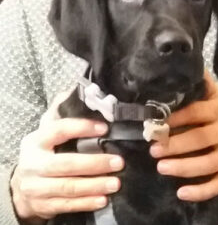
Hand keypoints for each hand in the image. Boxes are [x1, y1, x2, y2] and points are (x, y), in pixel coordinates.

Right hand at [10, 92, 123, 223]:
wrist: (22, 184)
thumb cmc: (43, 151)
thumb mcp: (47, 129)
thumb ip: (62, 111)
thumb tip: (80, 89)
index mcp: (36, 140)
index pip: (59, 130)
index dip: (82, 128)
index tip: (105, 128)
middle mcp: (34, 163)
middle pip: (66, 164)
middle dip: (94, 163)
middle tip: (118, 162)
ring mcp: (36, 187)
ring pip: (68, 187)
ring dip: (94, 185)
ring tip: (116, 183)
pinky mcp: (43, 205)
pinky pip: (67, 205)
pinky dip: (86, 203)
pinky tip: (103, 199)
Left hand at [150, 70, 217, 201]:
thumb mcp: (214, 98)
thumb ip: (201, 84)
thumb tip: (186, 61)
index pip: (196, 112)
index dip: (175, 118)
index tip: (154, 122)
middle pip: (201, 139)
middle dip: (176, 144)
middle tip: (153, 148)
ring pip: (208, 163)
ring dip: (184, 167)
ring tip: (161, 167)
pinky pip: (217, 184)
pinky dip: (200, 191)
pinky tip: (181, 193)